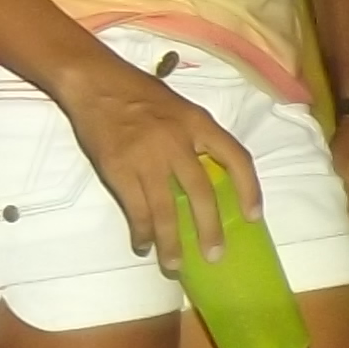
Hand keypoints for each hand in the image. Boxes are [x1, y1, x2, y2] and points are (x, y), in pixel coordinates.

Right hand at [52, 53, 263, 261]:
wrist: (95, 82)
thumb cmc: (138, 92)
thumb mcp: (179, 107)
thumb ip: (195, 137)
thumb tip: (207, 177)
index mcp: (197, 123)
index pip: (236, 157)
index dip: (250, 189)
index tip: (253, 217)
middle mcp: (177, 141)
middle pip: (201, 193)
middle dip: (209, 229)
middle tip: (214, 255)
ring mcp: (146, 158)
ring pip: (166, 210)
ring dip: (172, 242)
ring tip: (175, 265)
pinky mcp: (119, 169)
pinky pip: (136, 209)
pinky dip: (142, 231)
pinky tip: (144, 244)